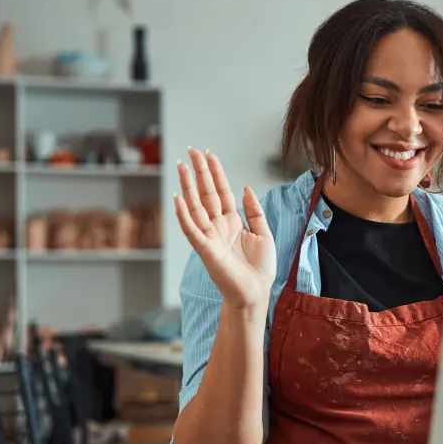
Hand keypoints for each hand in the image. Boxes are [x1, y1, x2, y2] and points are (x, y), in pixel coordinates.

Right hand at [174, 148, 276, 311]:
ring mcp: (210, 236)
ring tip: (181, 166)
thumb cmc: (260, 267)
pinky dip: (183, 215)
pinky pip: (192, 229)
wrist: (256, 292)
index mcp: (232, 221)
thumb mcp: (264, 233)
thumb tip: (245, 188)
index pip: (221, 191)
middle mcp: (218, 226)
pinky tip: (178, 198)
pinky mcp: (206, 250)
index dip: (215, 173)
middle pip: (206, 193)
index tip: (208, 154)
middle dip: (199, 172)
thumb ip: (254, 211)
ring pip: (195, 206)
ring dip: (188, 186)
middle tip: (191, 150)